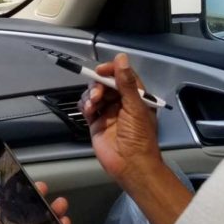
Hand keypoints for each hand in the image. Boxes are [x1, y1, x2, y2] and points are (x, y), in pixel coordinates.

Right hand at [80, 53, 164, 189]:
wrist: (130, 165)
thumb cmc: (138, 136)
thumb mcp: (135, 107)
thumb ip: (126, 83)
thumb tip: (121, 58)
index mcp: (136, 97)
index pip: (123, 76)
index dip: (112, 70)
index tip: (101, 70)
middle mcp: (121, 103)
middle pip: (105, 84)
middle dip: (98, 85)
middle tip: (97, 94)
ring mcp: (108, 113)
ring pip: (94, 94)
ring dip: (91, 95)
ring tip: (93, 105)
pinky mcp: (96, 123)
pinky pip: (87, 108)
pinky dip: (85, 106)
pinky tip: (88, 110)